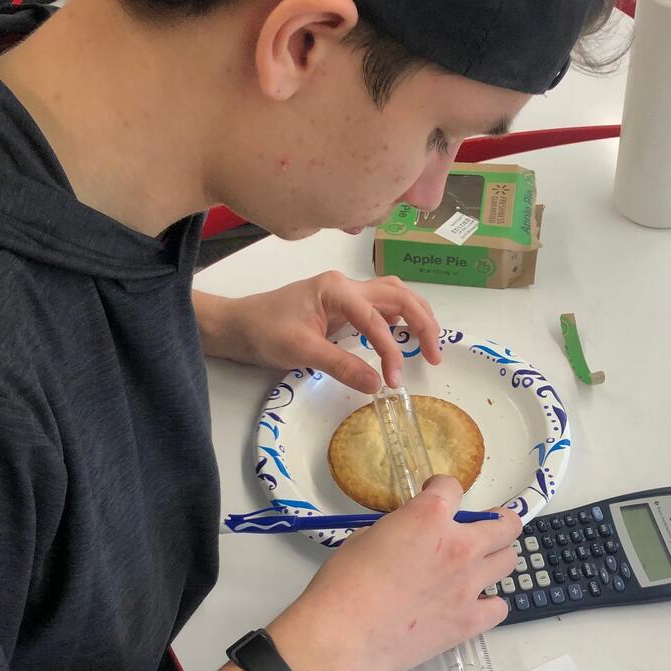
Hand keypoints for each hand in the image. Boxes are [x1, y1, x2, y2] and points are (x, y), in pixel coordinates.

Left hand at [197, 272, 441, 392]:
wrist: (237, 326)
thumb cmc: (263, 332)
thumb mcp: (300, 351)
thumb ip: (341, 366)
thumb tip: (378, 386)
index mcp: (336, 289)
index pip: (376, 318)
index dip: (390, 350)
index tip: (393, 380)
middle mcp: (346, 285)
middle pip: (399, 295)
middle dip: (422, 323)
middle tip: (434, 356)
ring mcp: (346, 293)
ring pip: (394, 297)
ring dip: (416, 317)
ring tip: (428, 345)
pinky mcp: (343, 306)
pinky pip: (381, 307)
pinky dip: (399, 320)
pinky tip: (404, 338)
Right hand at [268, 477, 522, 670]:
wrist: (343, 637)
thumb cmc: (343, 585)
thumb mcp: (367, 537)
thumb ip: (400, 528)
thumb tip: (410, 535)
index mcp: (429, 517)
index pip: (453, 487)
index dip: (442, 489)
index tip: (436, 495)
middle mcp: (459, 546)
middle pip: (505, 524)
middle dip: (496, 520)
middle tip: (485, 526)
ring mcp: (469, 585)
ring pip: (509, 561)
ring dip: (495, 558)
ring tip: (478, 565)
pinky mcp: (470, 621)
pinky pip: (499, 606)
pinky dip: (489, 603)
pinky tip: (471, 604)